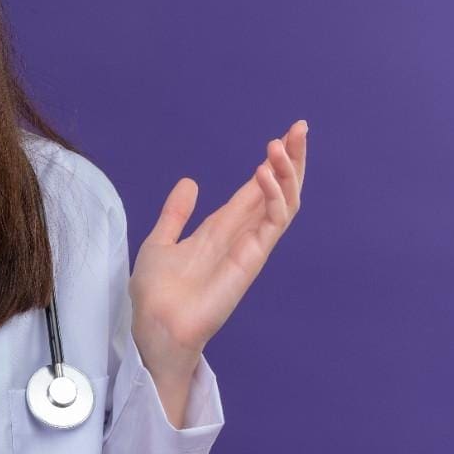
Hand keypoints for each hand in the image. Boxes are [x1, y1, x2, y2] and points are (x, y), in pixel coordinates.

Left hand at [129, 119, 307, 378]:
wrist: (153, 326)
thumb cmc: (156, 294)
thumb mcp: (161, 242)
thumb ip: (176, 214)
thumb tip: (190, 182)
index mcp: (221, 230)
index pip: (255, 191)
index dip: (271, 164)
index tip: (285, 134)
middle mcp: (240, 236)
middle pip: (277, 192)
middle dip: (291, 161)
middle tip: (300, 128)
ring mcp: (249, 248)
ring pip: (283, 204)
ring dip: (287, 173)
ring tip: (280, 145)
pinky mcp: (251, 261)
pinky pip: (272, 225)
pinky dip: (274, 197)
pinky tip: (264, 174)